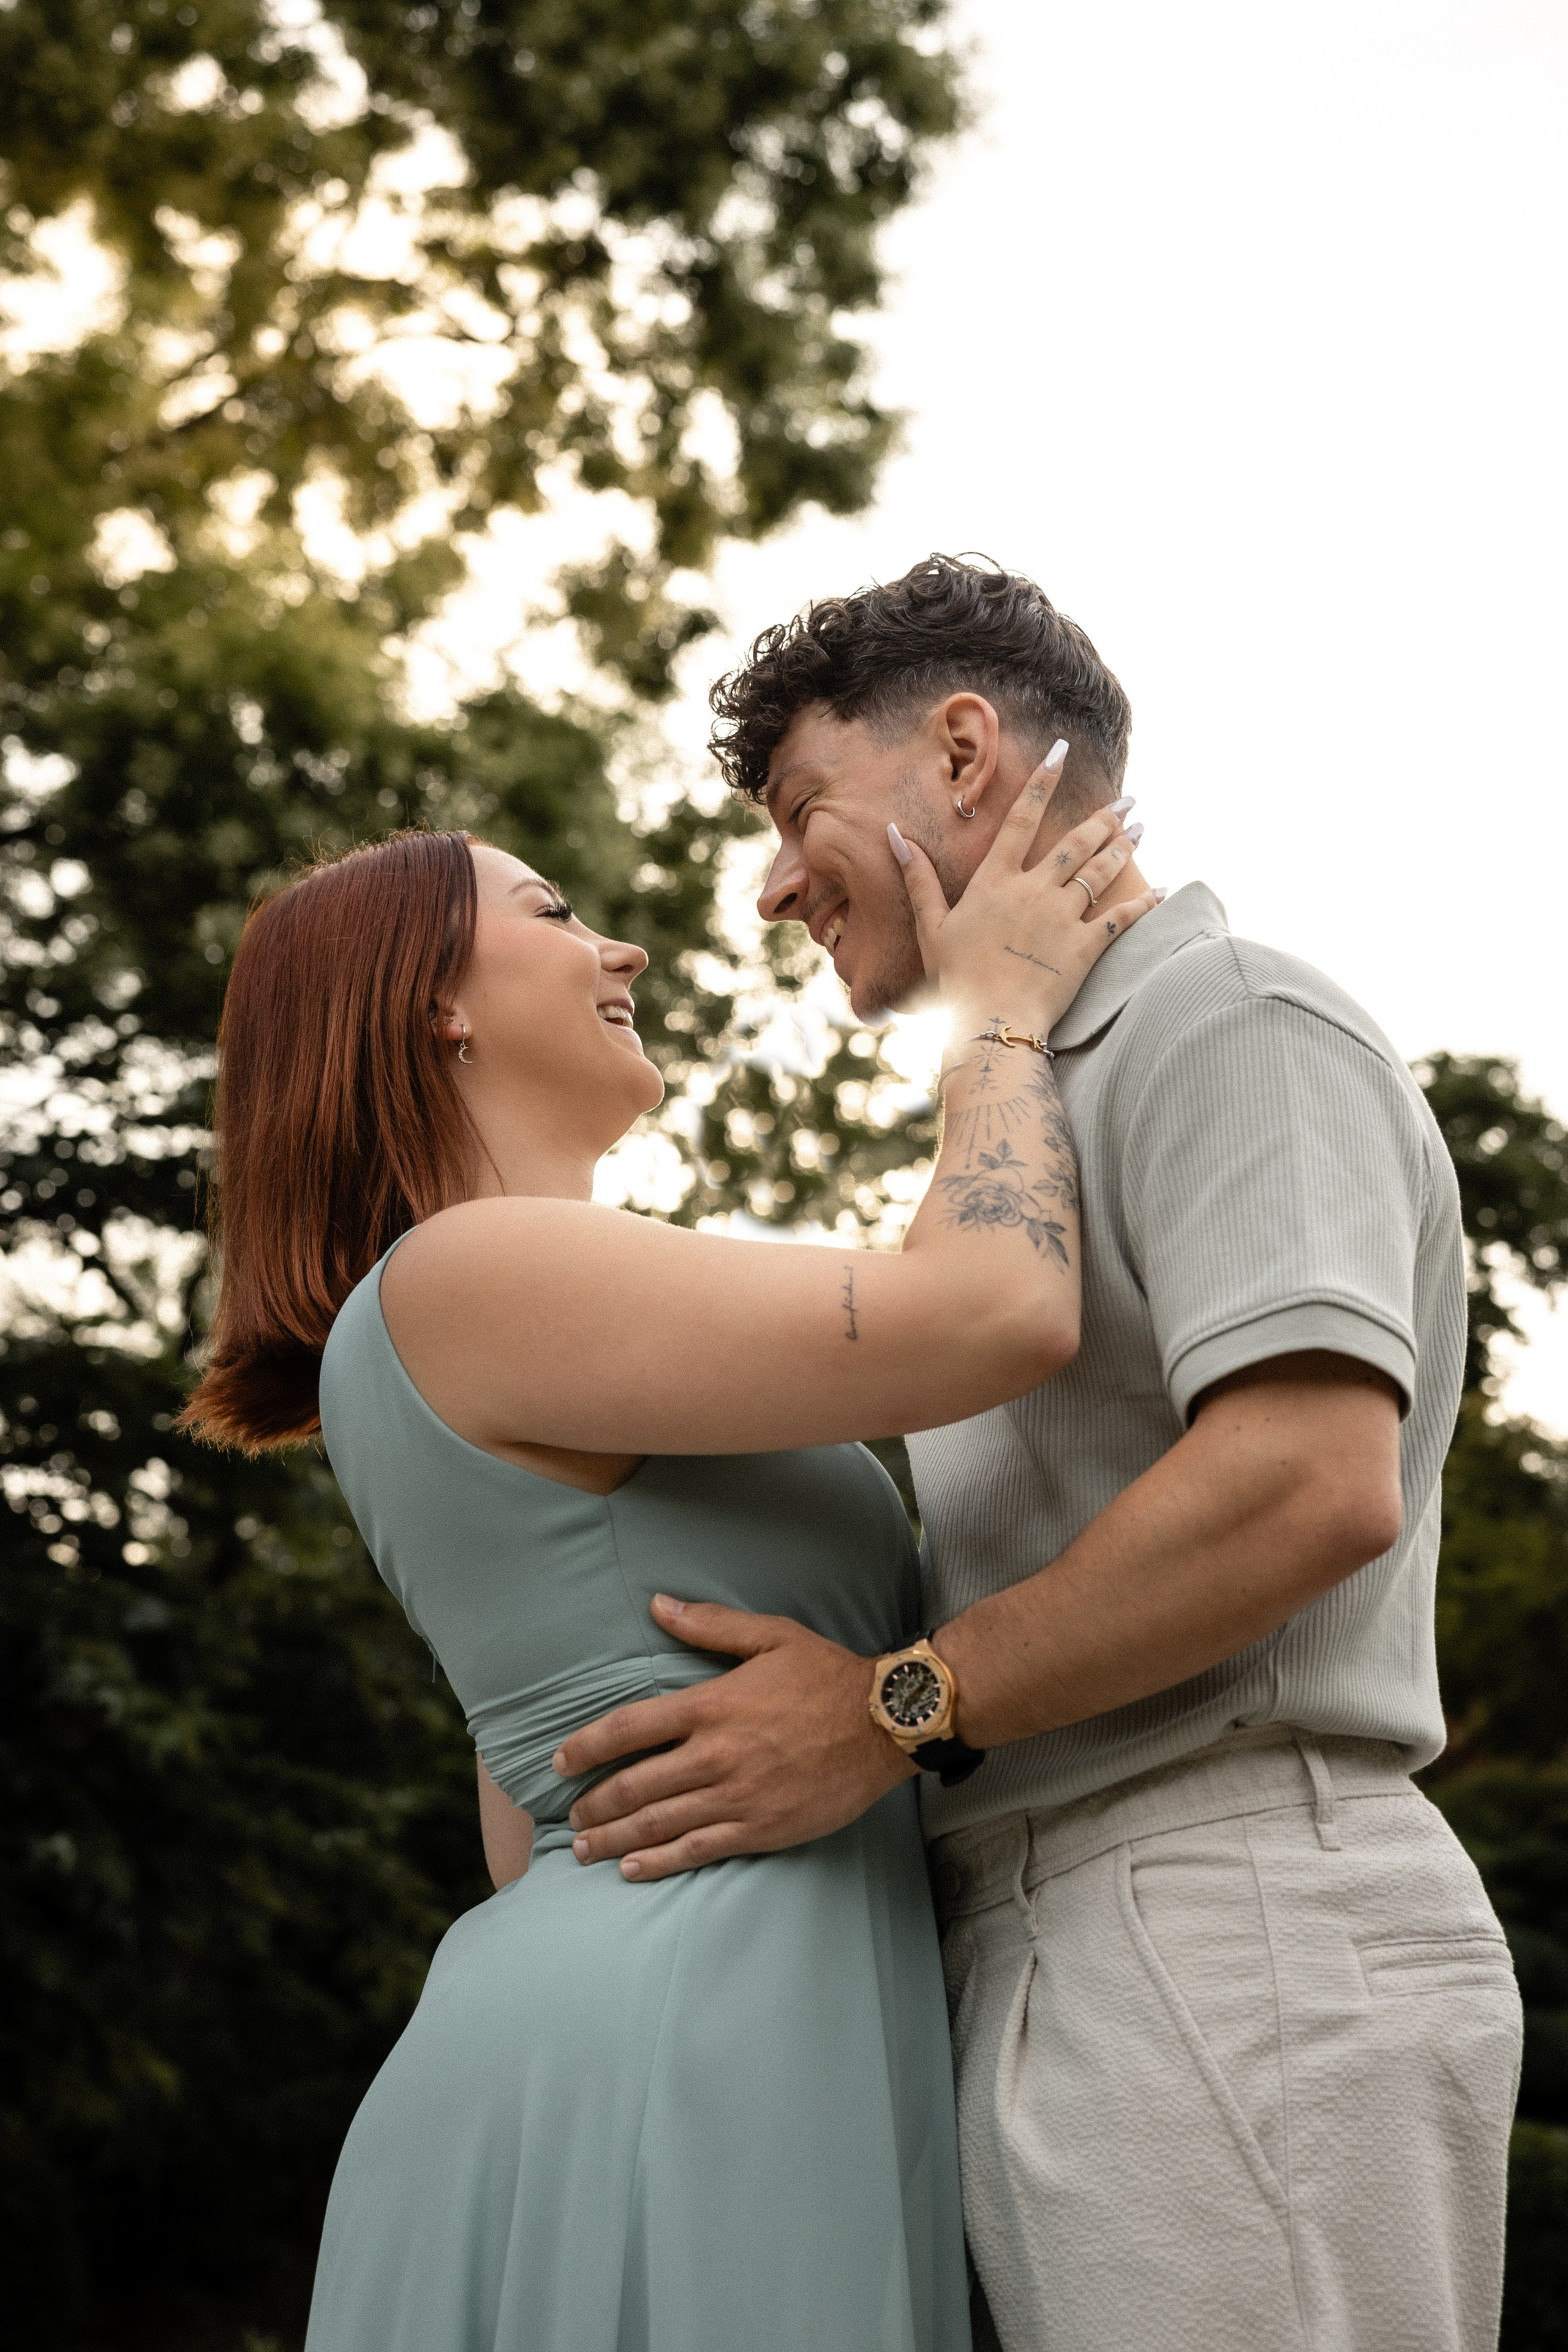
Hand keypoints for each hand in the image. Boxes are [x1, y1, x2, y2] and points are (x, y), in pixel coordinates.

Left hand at [553, 1595, 914, 1880]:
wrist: (885, 1724)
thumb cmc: (827, 1676)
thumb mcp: (771, 1635)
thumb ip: (709, 1624)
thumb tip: (656, 1604)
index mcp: (713, 1704)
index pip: (630, 1727)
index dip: (587, 1746)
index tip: (561, 1759)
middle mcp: (717, 1753)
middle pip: (635, 1784)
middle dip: (594, 1803)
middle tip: (570, 1815)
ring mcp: (738, 1795)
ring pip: (659, 1822)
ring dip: (614, 1838)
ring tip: (584, 1848)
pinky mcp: (760, 1828)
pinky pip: (697, 1849)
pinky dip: (659, 1861)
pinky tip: (632, 1869)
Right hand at [889, 749, 1155, 1035]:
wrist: (990, 1022)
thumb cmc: (956, 978)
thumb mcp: (931, 926)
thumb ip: (918, 878)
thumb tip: (895, 834)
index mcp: (996, 881)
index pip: (1022, 819)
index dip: (1042, 782)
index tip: (1061, 752)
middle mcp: (1034, 891)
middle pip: (1075, 842)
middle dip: (1105, 816)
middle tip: (1129, 798)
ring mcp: (1063, 919)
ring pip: (1100, 872)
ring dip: (1123, 847)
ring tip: (1140, 827)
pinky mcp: (1085, 948)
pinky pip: (1122, 918)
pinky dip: (1145, 901)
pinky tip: (1163, 887)